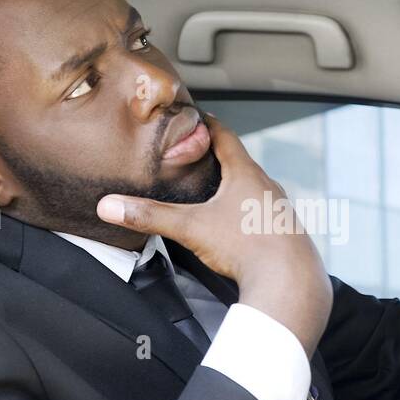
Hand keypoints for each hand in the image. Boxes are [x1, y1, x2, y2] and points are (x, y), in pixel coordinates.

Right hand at [95, 114, 332, 356]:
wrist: (290, 282)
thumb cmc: (246, 247)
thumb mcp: (191, 228)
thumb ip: (150, 216)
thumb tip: (109, 206)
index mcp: (246, 174)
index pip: (225, 137)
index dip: (207, 125)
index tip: (196, 117)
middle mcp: (267, 186)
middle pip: (241, 163)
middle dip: (219, 159)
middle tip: (197, 156)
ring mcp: (280, 210)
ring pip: (255, 190)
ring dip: (236, 188)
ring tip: (215, 192)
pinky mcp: (286, 233)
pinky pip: (264, 214)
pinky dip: (248, 213)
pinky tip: (239, 228)